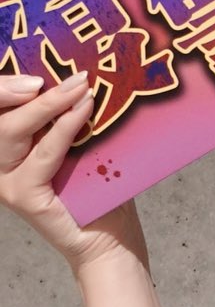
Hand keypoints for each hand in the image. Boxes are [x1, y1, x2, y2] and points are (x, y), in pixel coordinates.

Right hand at [0, 71, 148, 273]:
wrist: (112, 241)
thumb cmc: (102, 191)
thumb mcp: (86, 144)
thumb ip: (73, 115)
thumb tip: (84, 73)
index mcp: (12, 147)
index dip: (5, 85)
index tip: (34, 65)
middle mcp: (2, 163)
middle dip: (19, 86)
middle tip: (63, 72)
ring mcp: (8, 181)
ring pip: (11, 130)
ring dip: (47, 104)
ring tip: (79, 86)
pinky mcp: (23, 196)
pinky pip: (41, 154)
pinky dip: (63, 129)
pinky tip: (84, 110)